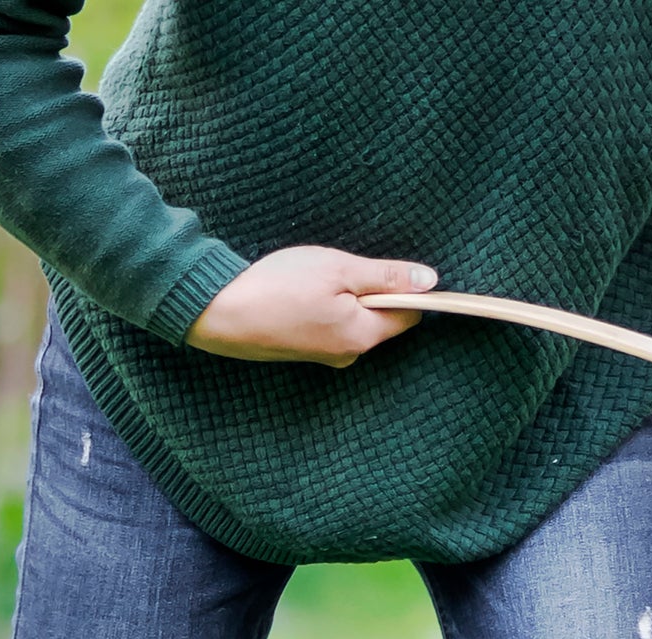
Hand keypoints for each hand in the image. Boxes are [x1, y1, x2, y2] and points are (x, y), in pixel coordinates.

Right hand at [185, 246, 436, 366]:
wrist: (220, 312)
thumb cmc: (279, 287)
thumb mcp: (339, 269)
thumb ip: (387, 277)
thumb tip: (431, 281)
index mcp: (364, 335)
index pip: (408, 315)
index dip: (403, 289)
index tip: (379, 270)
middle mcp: (350, 353)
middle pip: (380, 318)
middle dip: (368, 291)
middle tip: (334, 272)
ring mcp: (327, 355)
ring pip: (353, 320)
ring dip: (342, 297)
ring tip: (311, 282)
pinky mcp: (306, 351)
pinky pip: (330, 326)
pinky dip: (323, 307)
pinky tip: (299, 295)